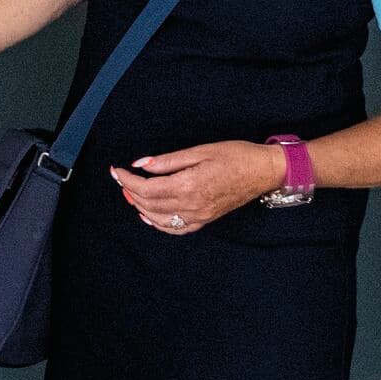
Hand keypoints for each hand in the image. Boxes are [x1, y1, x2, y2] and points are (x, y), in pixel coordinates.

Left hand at [110, 140, 286, 234]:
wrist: (264, 171)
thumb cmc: (235, 156)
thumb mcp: (199, 151)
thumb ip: (168, 160)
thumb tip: (140, 164)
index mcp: (189, 185)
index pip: (147, 188)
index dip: (127, 180)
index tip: (116, 171)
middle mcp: (192, 205)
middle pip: (149, 204)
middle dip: (131, 191)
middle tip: (121, 179)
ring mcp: (199, 216)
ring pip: (159, 219)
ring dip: (141, 207)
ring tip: (131, 193)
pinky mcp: (206, 220)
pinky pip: (177, 229)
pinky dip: (158, 224)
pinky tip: (149, 215)